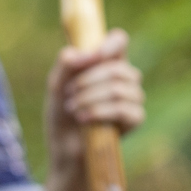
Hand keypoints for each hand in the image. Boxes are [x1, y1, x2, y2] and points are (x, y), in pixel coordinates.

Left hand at [43, 29, 143, 169]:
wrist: (64, 149)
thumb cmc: (62, 115)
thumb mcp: (56, 86)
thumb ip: (67, 64)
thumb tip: (90, 54)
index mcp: (105, 63)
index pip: (119, 41)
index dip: (112, 43)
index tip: (98, 54)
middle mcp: (123, 78)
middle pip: (117, 68)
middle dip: (88, 81)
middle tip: (69, 94)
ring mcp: (132, 98)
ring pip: (120, 88)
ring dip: (90, 98)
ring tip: (73, 109)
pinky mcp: (134, 119)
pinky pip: (125, 109)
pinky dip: (100, 112)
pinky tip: (84, 119)